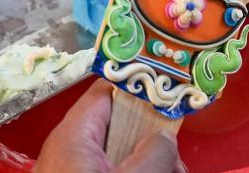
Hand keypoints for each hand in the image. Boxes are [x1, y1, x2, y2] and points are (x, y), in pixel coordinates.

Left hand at [37, 79, 185, 172]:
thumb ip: (153, 154)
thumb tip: (166, 135)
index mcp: (74, 134)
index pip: (108, 89)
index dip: (141, 85)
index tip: (171, 91)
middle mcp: (71, 146)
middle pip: (120, 124)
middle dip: (153, 137)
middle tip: (177, 159)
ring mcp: (74, 168)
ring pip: (119, 151)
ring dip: (149, 159)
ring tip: (174, 171)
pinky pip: (111, 168)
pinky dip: (134, 170)